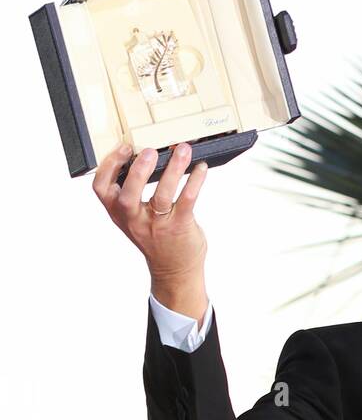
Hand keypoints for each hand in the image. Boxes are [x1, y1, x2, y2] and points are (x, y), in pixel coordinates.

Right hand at [92, 141, 207, 281]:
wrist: (174, 271)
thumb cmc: (155, 239)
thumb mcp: (133, 219)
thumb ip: (131, 195)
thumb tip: (143, 155)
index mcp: (120, 214)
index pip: (101, 189)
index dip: (108, 166)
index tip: (123, 149)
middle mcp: (135, 220)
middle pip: (128, 196)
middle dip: (138, 171)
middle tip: (150, 151)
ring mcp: (158, 225)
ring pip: (162, 195)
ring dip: (173, 170)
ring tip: (182, 150)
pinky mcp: (180, 227)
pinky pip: (187, 200)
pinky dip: (195, 181)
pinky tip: (200, 168)